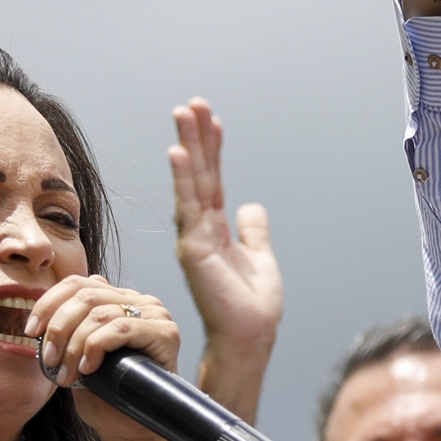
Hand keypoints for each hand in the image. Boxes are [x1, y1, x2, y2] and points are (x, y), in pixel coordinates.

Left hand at [25, 278, 205, 440]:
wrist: (131, 430)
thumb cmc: (103, 396)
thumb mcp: (74, 358)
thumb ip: (64, 332)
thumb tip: (36, 319)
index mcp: (115, 299)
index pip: (77, 283)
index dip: (48, 303)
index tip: (30, 331)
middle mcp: (137, 300)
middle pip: (86, 294)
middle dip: (59, 328)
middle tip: (48, 360)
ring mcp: (154, 314)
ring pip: (100, 313)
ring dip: (74, 345)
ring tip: (65, 374)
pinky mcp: (165, 333)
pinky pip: (122, 328)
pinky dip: (97, 346)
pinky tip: (88, 369)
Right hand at [169, 98, 281, 421]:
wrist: (250, 336)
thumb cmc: (252, 305)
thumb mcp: (261, 257)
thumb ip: (254, 231)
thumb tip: (253, 207)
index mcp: (217, 228)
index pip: (213, 179)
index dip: (212, 148)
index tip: (210, 118)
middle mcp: (201, 228)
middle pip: (199, 174)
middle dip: (196, 138)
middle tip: (191, 104)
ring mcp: (194, 237)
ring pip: (191, 183)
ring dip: (188, 148)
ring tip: (183, 115)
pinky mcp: (194, 249)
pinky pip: (189, 206)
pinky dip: (184, 179)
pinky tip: (180, 153)